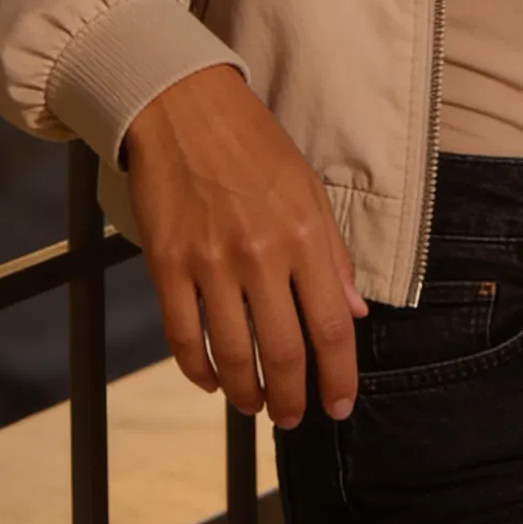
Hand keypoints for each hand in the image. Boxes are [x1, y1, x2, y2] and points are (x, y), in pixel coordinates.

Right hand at [123, 66, 368, 425]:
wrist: (183, 106)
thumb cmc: (254, 144)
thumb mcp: (309, 188)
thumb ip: (333, 255)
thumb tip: (355, 314)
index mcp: (305, 235)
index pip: (332, 327)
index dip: (339, 377)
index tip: (340, 406)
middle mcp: (261, 255)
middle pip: (283, 354)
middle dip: (292, 400)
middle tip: (294, 418)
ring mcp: (210, 262)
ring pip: (232, 355)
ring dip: (247, 395)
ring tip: (255, 406)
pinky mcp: (167, 263)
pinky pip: (183, 337)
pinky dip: (199, 371)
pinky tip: (213, 381)